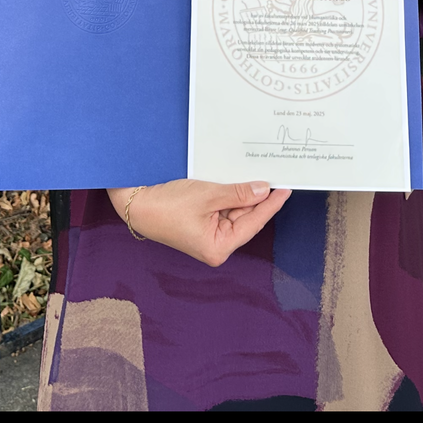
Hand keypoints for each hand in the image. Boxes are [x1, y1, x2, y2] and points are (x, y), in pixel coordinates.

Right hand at [106, 179, 290, 266]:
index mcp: (219, 248)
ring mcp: (208, 236)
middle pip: (245, 218)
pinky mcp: (201, 225)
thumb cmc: (167, 205)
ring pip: (235, 212)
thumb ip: (239, 193)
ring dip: (243, 195)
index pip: (254, 223)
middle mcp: (216, 246)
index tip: (286, 189)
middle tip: (275, 177)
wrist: (136, 203)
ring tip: (258, 175)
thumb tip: (263, 190)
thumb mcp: (208, 195)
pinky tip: (238, 181)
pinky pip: (222, 209)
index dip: (271, 204)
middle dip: (257, 198)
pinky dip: (230, 195)